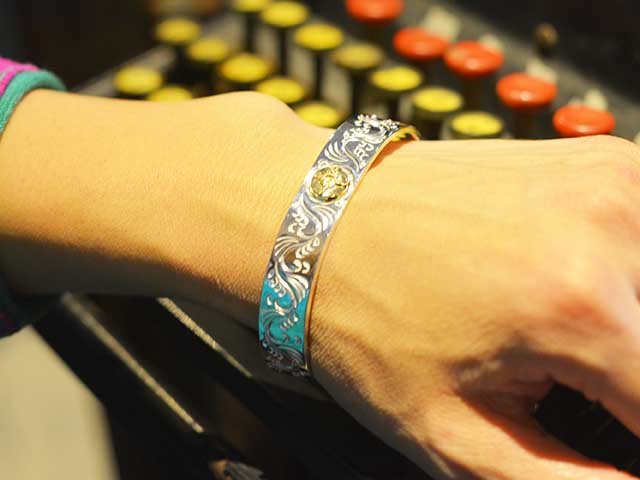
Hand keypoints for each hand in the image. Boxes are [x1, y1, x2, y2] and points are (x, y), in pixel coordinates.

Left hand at [309, 135, 639, 478]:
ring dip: (635, 326)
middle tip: (586, 390)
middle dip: (631, 380)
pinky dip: (630, 273)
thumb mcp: (451, 430)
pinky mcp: (599, 161)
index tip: (608, 436)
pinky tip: (580, 293)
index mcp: (580, 307)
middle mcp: (611, 225)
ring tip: (578, 348)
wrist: (324, 218)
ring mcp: (611, 180)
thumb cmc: (364, 314)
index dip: (635, 435)